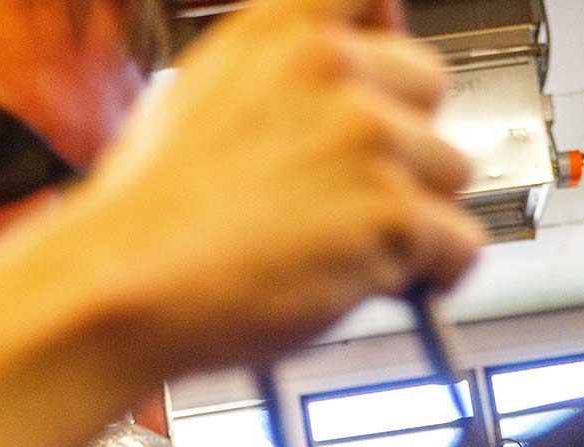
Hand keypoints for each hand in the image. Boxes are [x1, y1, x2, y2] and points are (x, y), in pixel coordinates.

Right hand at [68, 0, 484, 376]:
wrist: (124, 281)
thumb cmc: (150, 211)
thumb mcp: (201, 90)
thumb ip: (281, 71)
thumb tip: (352, 76)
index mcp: (283, 28)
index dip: (387, 45)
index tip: (385, 85)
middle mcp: (332, 67)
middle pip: (430, 91)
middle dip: (402, 145)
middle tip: (349, 195)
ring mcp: (366, 137)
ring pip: (450, 172)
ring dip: (414, 215)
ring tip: (344, 247)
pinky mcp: (390, 212)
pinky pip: (460, 243)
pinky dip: (432, 274)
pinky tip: (378, 281)